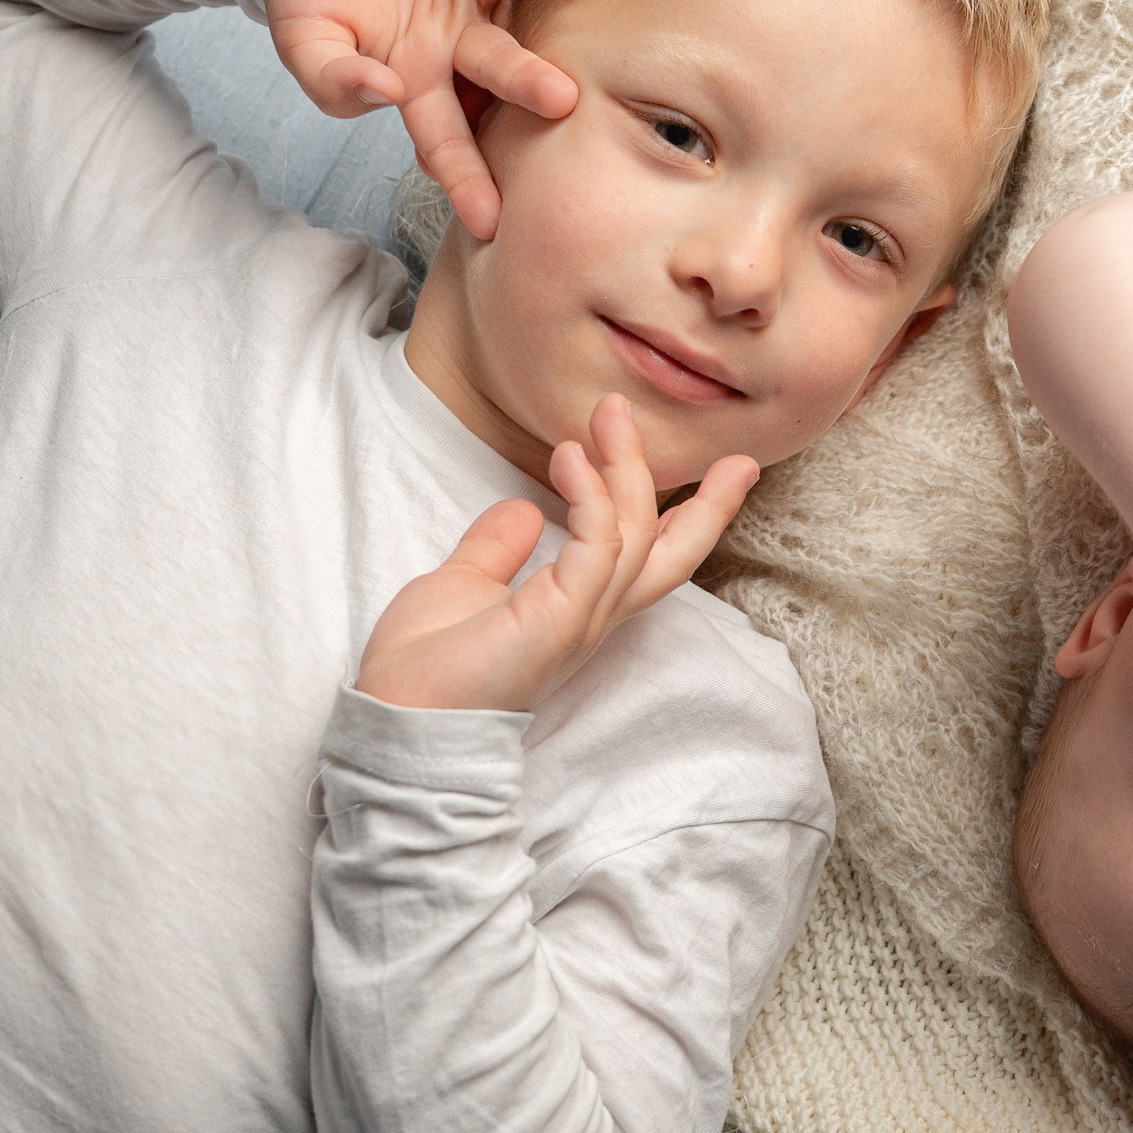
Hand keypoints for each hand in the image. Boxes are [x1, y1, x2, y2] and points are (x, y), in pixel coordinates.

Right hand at [265, 0, 580, 240]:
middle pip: (500, 62)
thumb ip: (334, 80)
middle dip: (527, 80)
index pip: (449, 136)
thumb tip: (383, 93)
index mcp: (422, 75)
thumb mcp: (303, 45)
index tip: (491, 221)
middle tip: (561, 99)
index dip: (468, 177)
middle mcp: (460, 32)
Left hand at [353, 395, 757, 711]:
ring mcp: (581, 618)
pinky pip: (599, 546)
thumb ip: (498, 548)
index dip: (687, 518)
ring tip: (608, 414)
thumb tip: (526, 508)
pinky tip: (571, 457)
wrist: (395, 718)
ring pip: (636, 535)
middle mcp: (593, 617)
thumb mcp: (464, 585)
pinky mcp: (560, 616)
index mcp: (578, 611)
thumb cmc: (423, 668)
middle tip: (737, 457)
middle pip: (673, 557)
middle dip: (710, 507)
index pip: (649, 560)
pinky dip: (592, 496)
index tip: (723, 476)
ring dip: (627, 467)